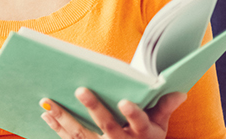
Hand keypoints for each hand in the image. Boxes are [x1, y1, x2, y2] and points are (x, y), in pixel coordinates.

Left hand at [40, 88, 186, 138]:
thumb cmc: (146, 138)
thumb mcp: (159, 127)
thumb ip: (164, 108)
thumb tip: (179, 91)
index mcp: (143, 134)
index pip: (140, 123)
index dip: (133, 114)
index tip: (125, 102)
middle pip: (108, 126)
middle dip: (94, 109)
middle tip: (81, 90)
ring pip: (83, 134)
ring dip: (64, 117)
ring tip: (48, 101)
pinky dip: (57, 128)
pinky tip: (46, 114)